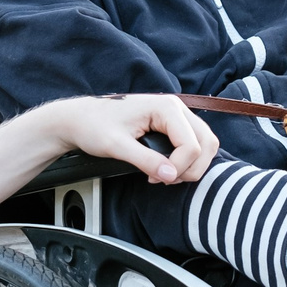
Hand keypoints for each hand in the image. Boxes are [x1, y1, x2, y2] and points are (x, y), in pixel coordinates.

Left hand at [37, 93, 218, 183]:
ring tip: (165, 176)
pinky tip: (166, 168)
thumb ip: (146, 160)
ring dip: (192, 165)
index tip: (154, 179)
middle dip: (191, 168)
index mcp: (165, 107)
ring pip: (205, 143)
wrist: (79, 119)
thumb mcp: (117, 146)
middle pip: (206, 143)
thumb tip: (171, 176)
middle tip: (164, 180)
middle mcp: (176, 107)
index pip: (192, 145)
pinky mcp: (172, 123)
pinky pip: (194, 142)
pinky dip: (188, 160)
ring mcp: (176, 114)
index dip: (179, 168)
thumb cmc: (94, 126)